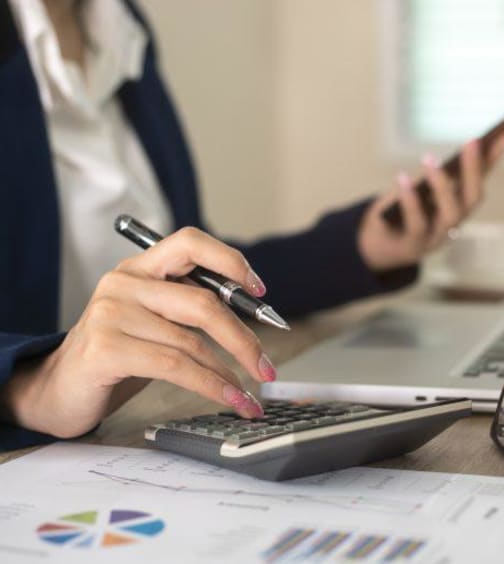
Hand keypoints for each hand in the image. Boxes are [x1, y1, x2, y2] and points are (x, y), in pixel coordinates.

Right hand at [1, 228, 274, 438]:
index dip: (230, 261)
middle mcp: (124, 283)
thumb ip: (191, 309)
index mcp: (140, 268)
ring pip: (192, 342)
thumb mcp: (155, 321)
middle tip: (267, 366)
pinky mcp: (106, 349)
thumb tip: (252, 318)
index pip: (190, 242)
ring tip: (250, 394)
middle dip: (244, 338)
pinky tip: (231, 399)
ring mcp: (111, 314)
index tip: (260, 291)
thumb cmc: (117, 354)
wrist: (58, 389)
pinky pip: (176, 367)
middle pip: (203, 302)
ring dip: (230, 374)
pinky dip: (212, 386)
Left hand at [357, 133, 503, 271]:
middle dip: (474, 170)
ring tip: (429, 159)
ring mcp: (436, 237)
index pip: (482, 179)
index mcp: (457, 206)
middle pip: (472, 199)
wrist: (375, 247)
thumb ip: (434, 174)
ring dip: (442, 185)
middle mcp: (454, 223)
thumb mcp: (417, 188)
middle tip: (472, 142)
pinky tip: (402, 179)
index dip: (495, 158)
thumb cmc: (399, 210)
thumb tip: (445, 155)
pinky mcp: (414, 246)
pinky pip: (416, 224)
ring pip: (450, 215)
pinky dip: (410, 201)